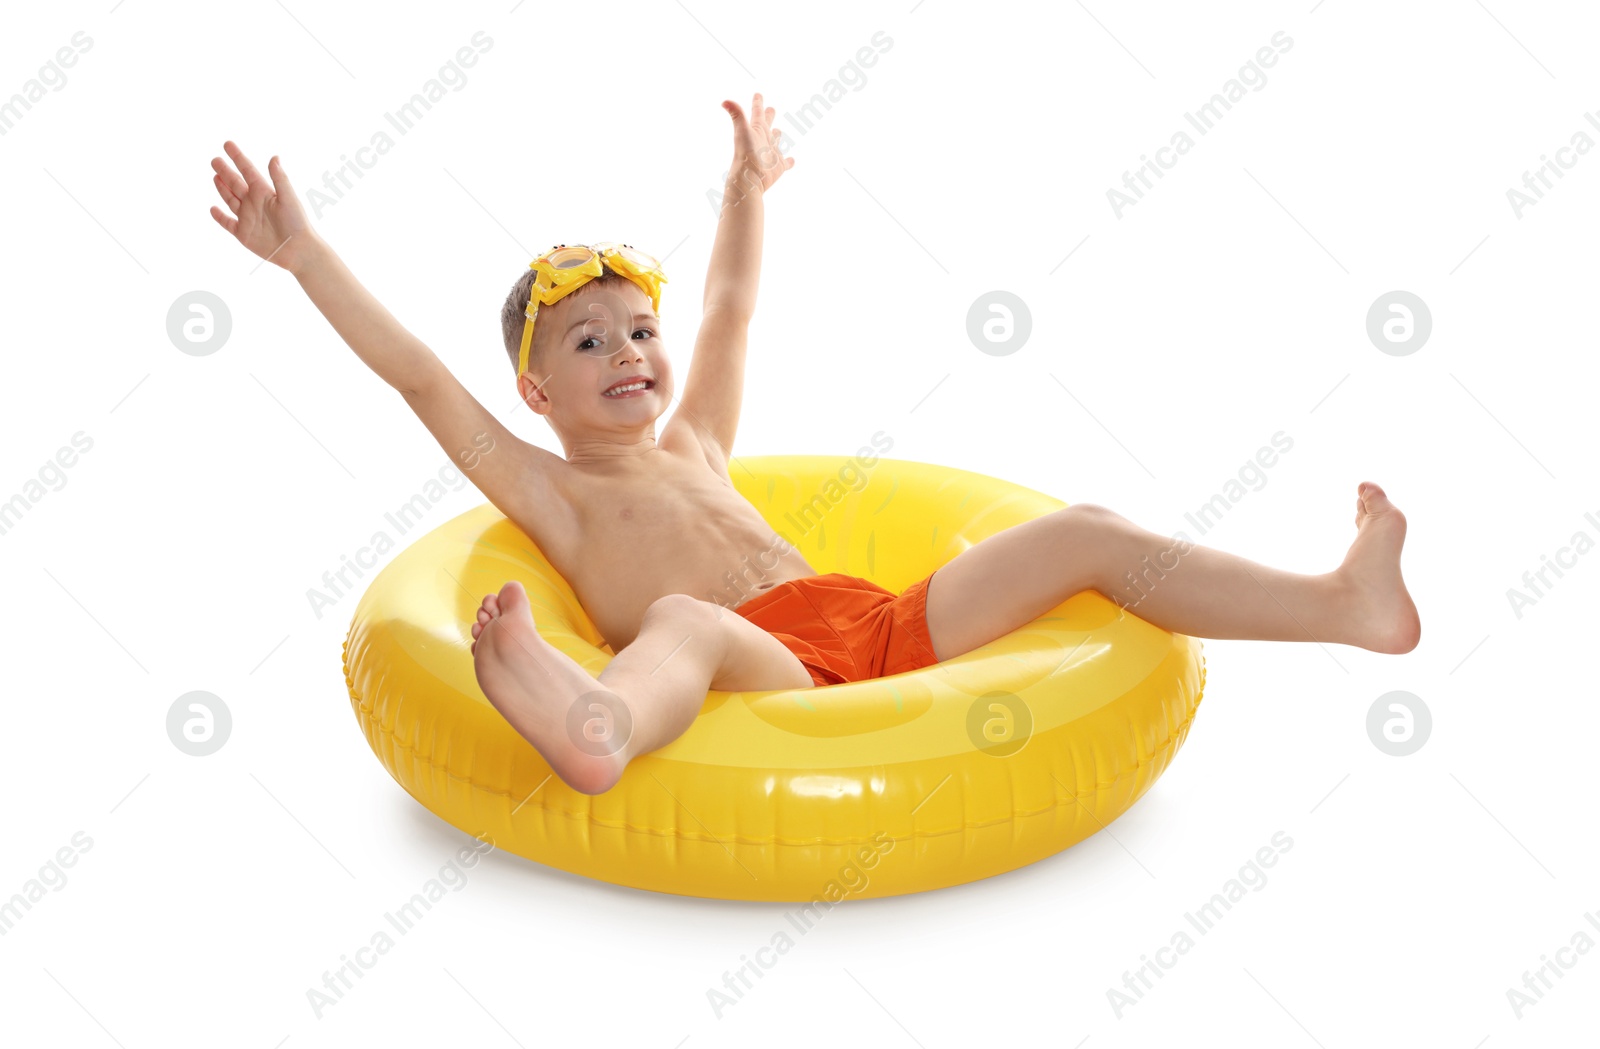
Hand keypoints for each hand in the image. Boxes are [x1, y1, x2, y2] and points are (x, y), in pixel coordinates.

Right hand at [208, 141, 317, 272]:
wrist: (298, 251)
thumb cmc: (297, 223)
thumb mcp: (288, 198)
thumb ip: (279, 178)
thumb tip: (274, 157)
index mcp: (264, 192)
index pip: (248, 170)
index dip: (237, 157)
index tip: (227, 144)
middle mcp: (254, 202)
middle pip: (235, 183)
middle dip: (225, 171)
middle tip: (215, 159)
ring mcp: (248, 218)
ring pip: (230, 199)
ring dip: (222, 188)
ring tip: (215, 176)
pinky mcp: (243, 234)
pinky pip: (227, 223)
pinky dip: (219, 216)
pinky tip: (213, 208)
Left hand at [721, 92, 793, 195]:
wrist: (750, 179)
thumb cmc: (746, 154)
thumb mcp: (742, 131)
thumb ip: (737, 114)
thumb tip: (724, 101)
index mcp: (756, 130)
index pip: (757, 112)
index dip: (758, 103)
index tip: (758, 94)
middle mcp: (763, 140)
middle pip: (767, 124)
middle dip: (769, 116)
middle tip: (771, 108)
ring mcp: (771, 153)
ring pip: (776, 142)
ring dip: (777, 136)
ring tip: (778, 131)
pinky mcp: (779, 166)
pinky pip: (786, 163)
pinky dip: (789, 161)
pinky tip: (792, 160)